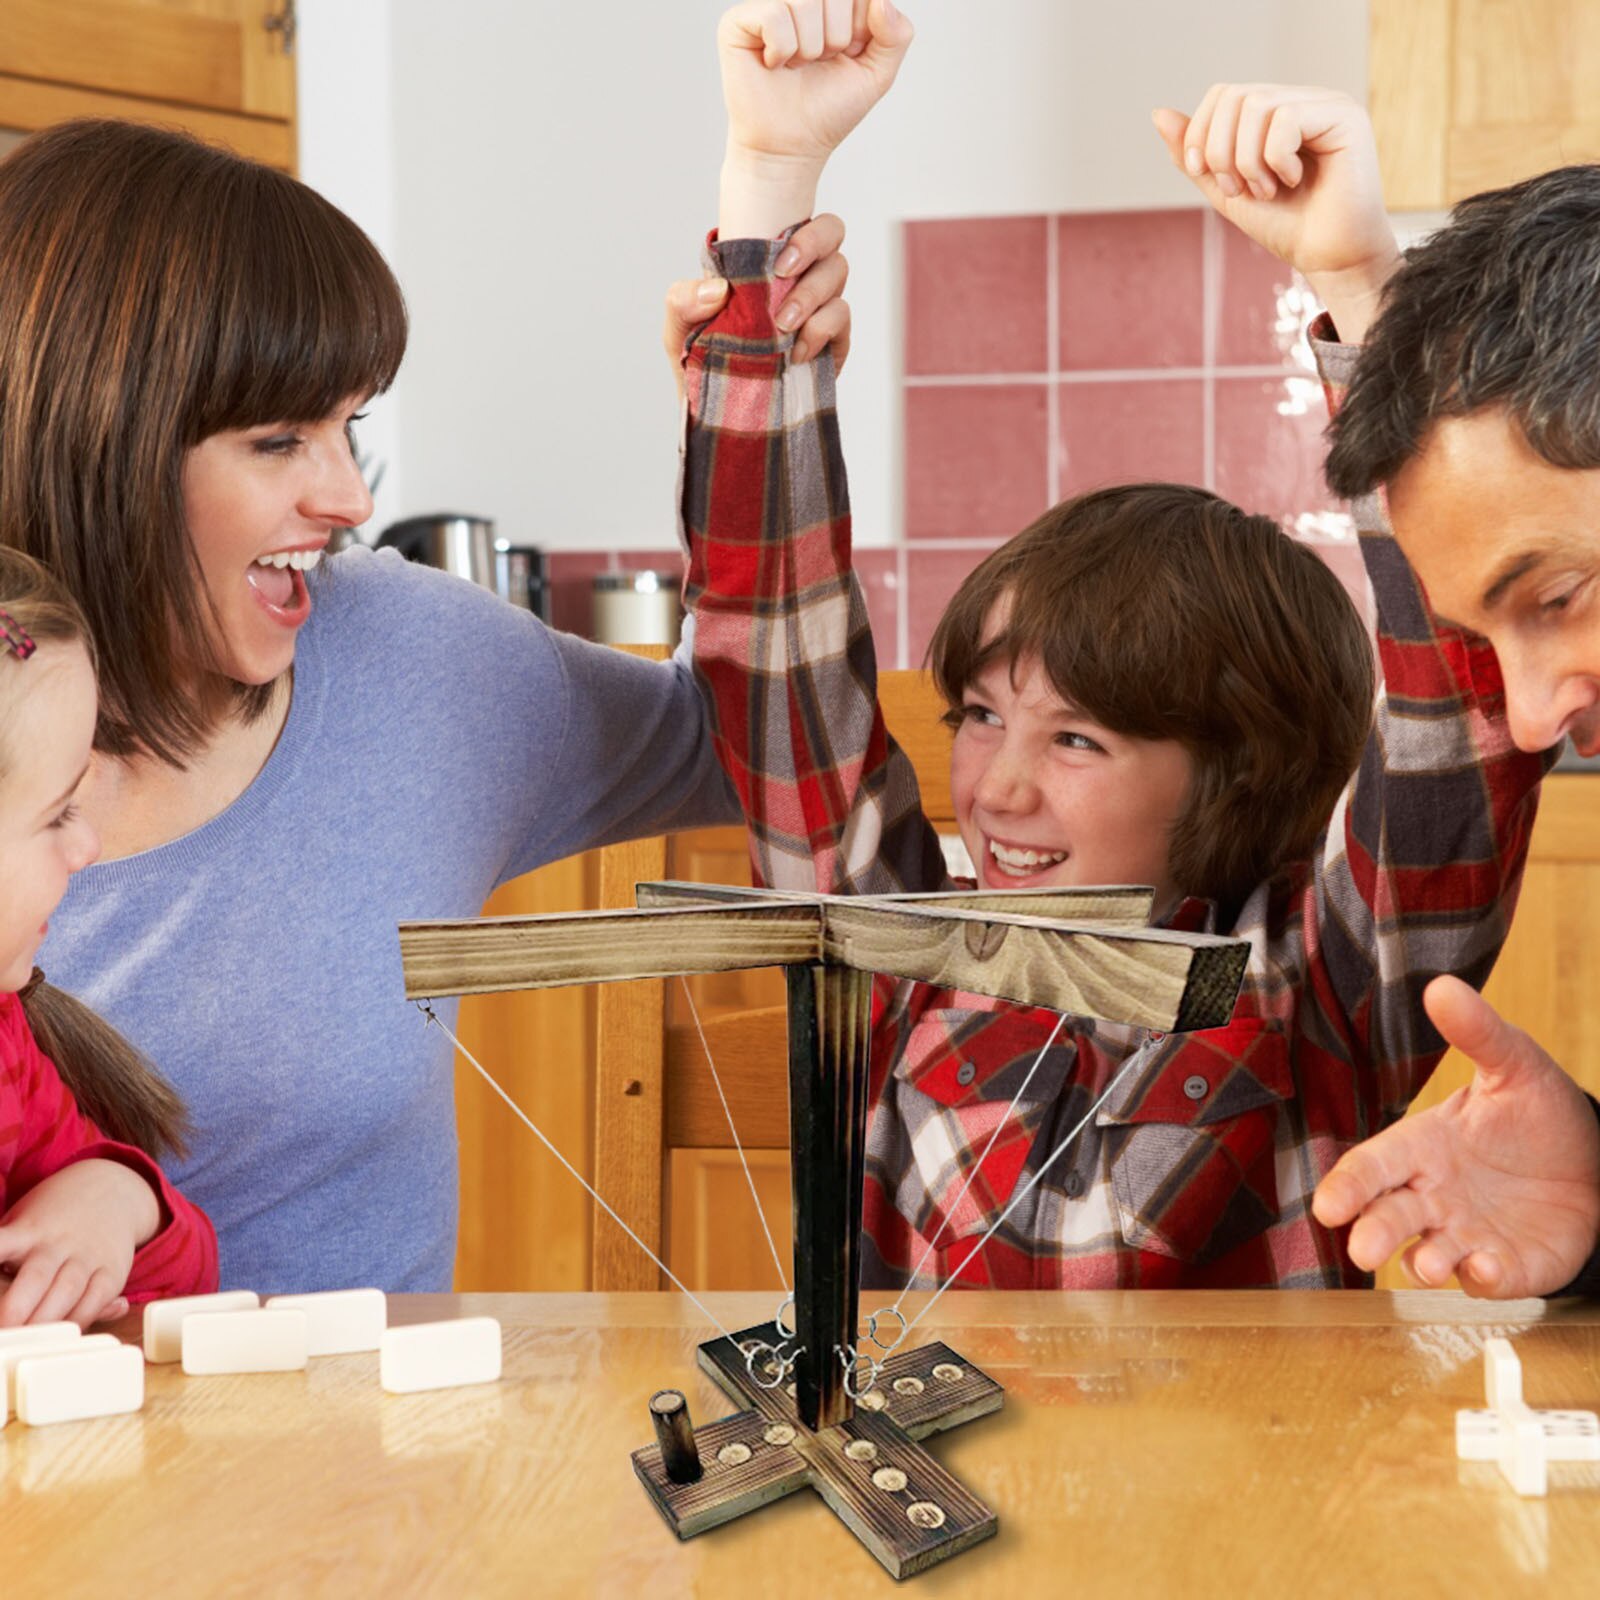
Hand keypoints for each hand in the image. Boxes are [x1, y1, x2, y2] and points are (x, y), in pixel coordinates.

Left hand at [0, 1158, 157, 1327]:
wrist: (111, 1189)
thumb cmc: (52, 1218)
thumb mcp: (22, 1224)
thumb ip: (7, 1255)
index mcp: (27, 1231)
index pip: (1, 1244)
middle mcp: (57, 1243)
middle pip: (35, 1277)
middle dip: (16, 1308)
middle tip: (4, 1328)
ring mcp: (87, 1256)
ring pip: (67, 1292)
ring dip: (45, 1321)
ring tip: (28, 1341)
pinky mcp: (111, 1272)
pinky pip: (95, 1301)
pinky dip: (78, 1321)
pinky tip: (62, 1335)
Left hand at [663, 213, 851, 397]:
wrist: (718, 414)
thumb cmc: (701, 362)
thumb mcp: (678, 329)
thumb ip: (683, 300)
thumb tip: (718, 290)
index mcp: (765, 261)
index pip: (798, 222)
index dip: (803, 230)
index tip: (780, 260)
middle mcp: (798, 276)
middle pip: (832, 235)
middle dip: (814, 248)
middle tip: (783, 277)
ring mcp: (818, 308)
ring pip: (838, 273)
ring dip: (812, 296)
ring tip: (782, 327)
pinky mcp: (832, 342)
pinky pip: (842, 319)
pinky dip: (822, 330)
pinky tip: (796, 353)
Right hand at [719, 0, 913, 238]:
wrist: (791, 148)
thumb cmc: (828, 111)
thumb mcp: (876, 74)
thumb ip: (896, 35)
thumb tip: (880, 1)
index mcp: (831, 3)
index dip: (859, 28)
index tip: (845, 54)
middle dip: (836, 37)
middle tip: (818, 62)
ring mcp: (767, 5)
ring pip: (806, 0)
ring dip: (810, 48)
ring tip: (797, 66)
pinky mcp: (738, 22)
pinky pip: (775, 15)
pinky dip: (782, 49)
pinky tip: (774, 65)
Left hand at [1151, 84, 1401, 343]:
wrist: (1327, 258)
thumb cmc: (1285, 227)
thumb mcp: (1226, 190)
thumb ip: (1196, 155)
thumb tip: (1158, 113)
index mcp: (1276, 112)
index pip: (1223, 94)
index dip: (1200, 134)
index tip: (1205, 175)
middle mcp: (1303, 99)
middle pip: (1234, 95)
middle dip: (1220, 150)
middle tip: (1238, 190)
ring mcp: (1325, 104)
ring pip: (1256, 104)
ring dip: (1246, 160)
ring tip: (1265, 191)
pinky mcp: (1345, 116)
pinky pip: (1286, 119)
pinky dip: (1275, 159)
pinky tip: (1291, 182)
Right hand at [1312, 977, 1599, 1297]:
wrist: (1596, 1160)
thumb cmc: (1536, 1112)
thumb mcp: (1513, 1064)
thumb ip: (1477, 1032)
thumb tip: (1441, 986)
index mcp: (1422, 1147)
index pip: (1370, 1168)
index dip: (1346, 1188)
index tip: (1327, 1208)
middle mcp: (1433, 1195)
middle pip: (1389, 1218)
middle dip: (1373, 1234)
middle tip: (1363, 1249)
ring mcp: (1466, 1234)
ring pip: (1430, 1255)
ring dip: (1423, 1263)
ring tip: (1427, 1264)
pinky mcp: (1507, 1265)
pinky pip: (1487, 1280)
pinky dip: (1481, 1279)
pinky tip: (1485, 1268)